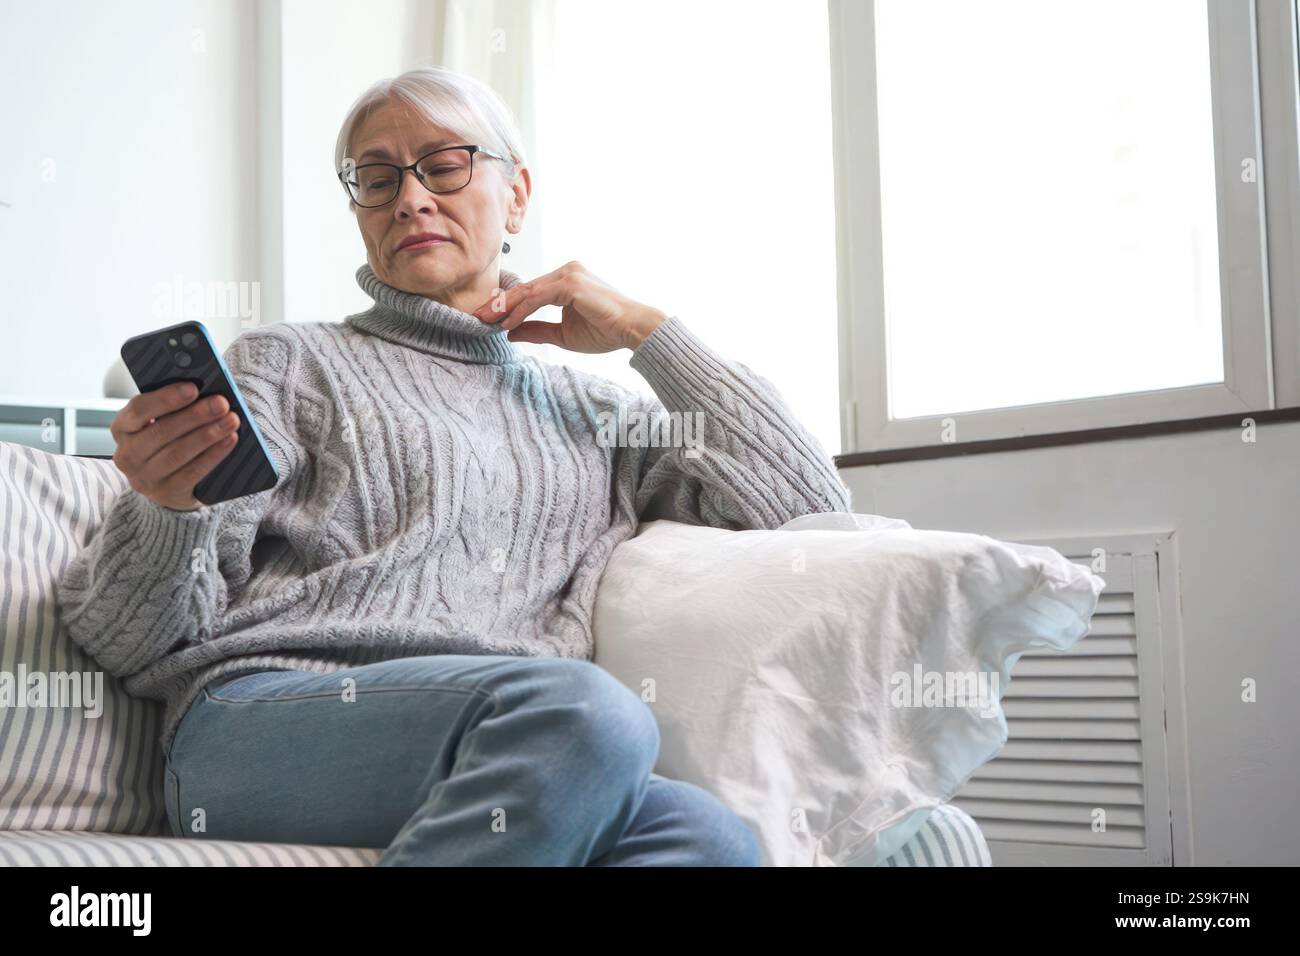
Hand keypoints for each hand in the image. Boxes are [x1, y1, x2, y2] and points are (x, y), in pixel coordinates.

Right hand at [110, 382, 240, 511]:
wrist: (169, 484)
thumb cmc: (168, 441)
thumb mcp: (161, 422)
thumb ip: (173, 408)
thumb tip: (204, 392)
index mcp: (122, 428)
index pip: (139, 409)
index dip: (166, 398)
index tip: (193, 388)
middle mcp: (127, 455)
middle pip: (162, 432)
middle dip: (195, 416)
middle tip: (221, 403)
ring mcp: (144, 478)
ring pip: (177, 453)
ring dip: (208, 435)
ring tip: (231, 420)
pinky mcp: (166, 493)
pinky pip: (192, 472)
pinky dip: (214, 455)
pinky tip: (230, 440)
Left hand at [470, 260, 666, 352]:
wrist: (632, 329)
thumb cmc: (605, 330)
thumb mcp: (563, 334)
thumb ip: (537, 330)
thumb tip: (511, 333)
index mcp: (565, 280)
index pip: (529, 292)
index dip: (507, 306)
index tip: (486, 319)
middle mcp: (566, 271)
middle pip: (524, 288)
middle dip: (499, 304)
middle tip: (476, 317)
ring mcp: (569, 274)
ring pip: (528, 291)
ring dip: (505, 307)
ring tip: (485, 320)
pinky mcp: (571, 283)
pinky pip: (538, 298)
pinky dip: (521, 311)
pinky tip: (507, 323)